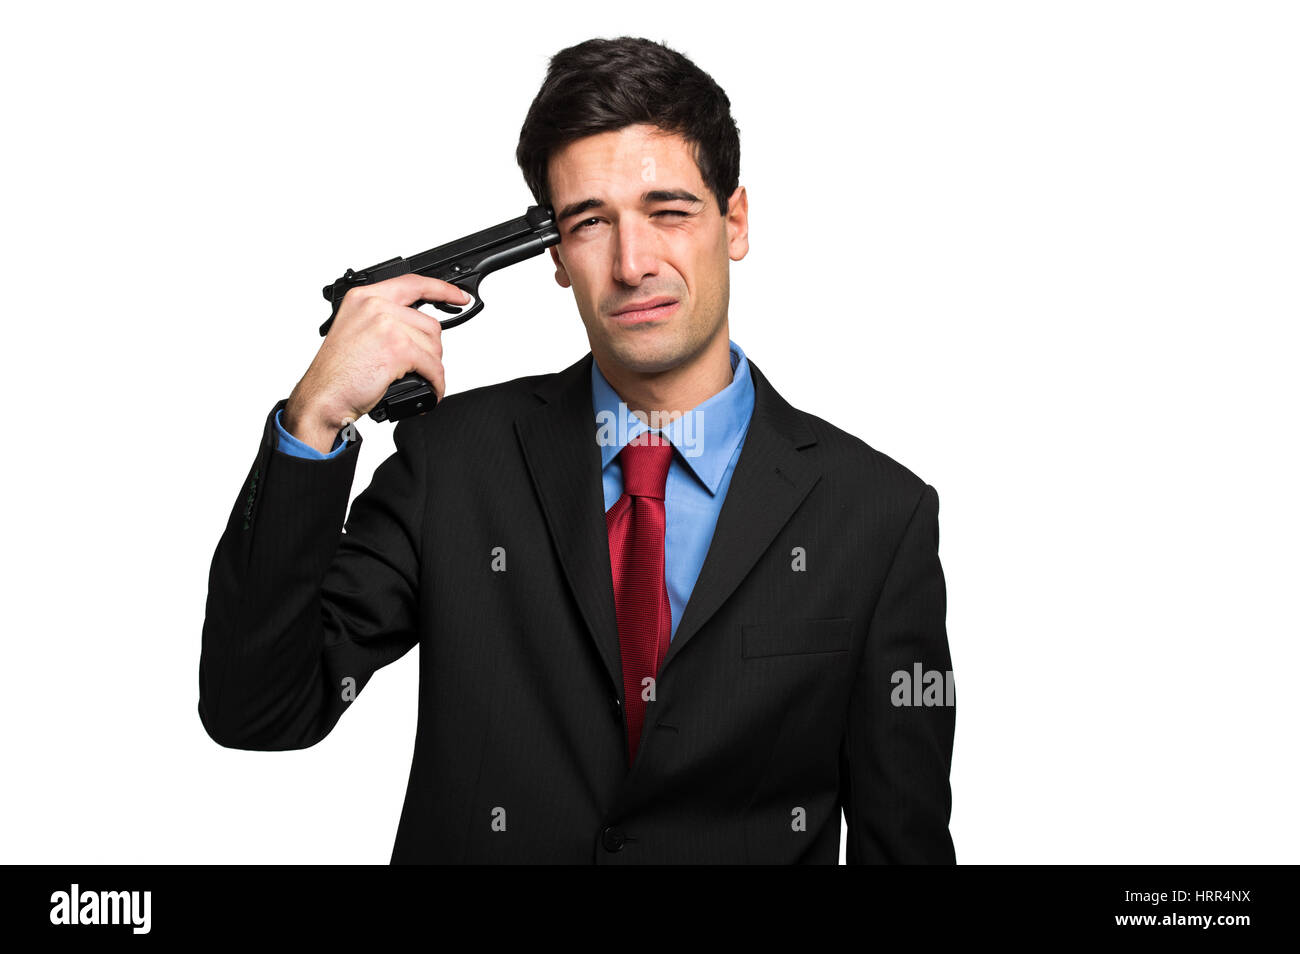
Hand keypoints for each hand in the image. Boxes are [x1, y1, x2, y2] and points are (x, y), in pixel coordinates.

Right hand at [283, 275, 468, 450]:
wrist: (322, 396)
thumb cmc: (336, 372)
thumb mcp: (355, 330)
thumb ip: (382, 319)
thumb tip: (416, 328)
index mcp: (364, 297)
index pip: (413, 284)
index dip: (442, 290)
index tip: (459, 296)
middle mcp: (375, 305)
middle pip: (429, 323)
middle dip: (431, 350)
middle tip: (419, 367)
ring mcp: (387, 325)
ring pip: (434, 345)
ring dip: (433, 368)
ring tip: (420, 379)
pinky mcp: (398, 349)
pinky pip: (433, 366)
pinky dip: (436, 383)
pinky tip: (430, 391)